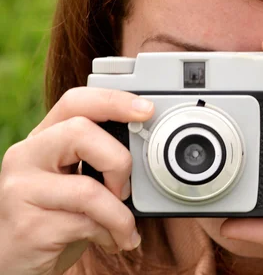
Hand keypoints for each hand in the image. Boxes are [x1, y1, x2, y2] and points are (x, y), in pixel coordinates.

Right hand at [0, 87, 153, 274]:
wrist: (16, 261)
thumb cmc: (58, 216)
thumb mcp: (77, 179)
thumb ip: (100, 158)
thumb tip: (148, 150)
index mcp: (43, 139)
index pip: (75, 102)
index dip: (114, 101)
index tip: (146, 110)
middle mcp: (26, 156)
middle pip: (81, 132)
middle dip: (119, 161)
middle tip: (125, 189)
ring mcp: (22, 191)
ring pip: (88, 189)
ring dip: (119, 214)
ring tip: (124, 227)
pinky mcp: (28, 227)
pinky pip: (86, 224)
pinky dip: (110, 234)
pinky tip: (110, 240)